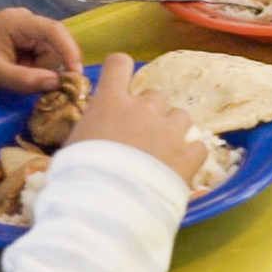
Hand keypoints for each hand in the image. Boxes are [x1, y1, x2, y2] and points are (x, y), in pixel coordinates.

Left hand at [0, 8, 81, 92]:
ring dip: (38, 70)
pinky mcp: (23, 38)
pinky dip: (33, 68)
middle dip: (46, 67)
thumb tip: (57, 83)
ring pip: (49, 52)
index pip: (54, 30)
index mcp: (17, 21)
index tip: (75, 74)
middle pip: (53, 45)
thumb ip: (25, 79)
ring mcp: (24, 29)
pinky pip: (40, 55)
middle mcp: (25, 20)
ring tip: (14, 76)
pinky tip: (16, 71)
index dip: (69, 50)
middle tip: (29, 84)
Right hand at [66, 53, 206, 183]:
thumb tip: (96, 130)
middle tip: (138, 136)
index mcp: (111, 101)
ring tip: (162, 153)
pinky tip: (178, 169)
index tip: (120, 84)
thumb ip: (92, 128)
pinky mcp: (189, 155)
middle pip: (154, 95)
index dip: (121, 71)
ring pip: (180, 116)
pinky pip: (197, 146)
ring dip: (172, 129)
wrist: (106, 207)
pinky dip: (189, 155)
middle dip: (148, 111)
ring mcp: (170, 130)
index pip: (119, 64)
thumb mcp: (74, 145)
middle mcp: (144, 108)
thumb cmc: (78, 176)